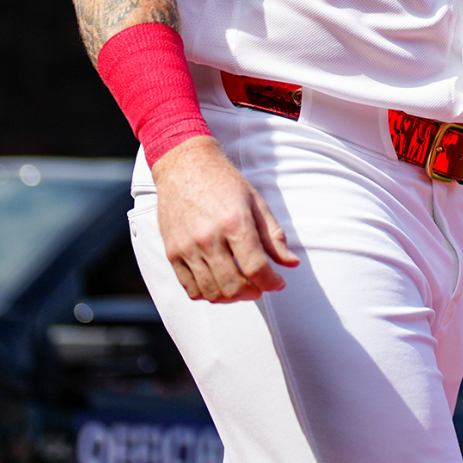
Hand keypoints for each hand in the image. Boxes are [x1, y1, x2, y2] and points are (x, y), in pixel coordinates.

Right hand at [151, 136, 299, 301]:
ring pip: (212, 292)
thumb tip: (291, 264)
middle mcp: (208, 237)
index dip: (272, 282)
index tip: (278, 283)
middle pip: (233, 285)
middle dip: (253, 292)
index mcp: (234, 222)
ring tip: (241, 288)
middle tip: (260, 287)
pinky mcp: (172, 252)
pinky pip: (190, 288)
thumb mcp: (256, 202)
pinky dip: (207, 294)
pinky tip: (219, 285)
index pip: (256, 268)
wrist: (184, 165)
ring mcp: (187, 247)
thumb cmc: (224, 182)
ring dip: (232, 297)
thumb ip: (273, 236)